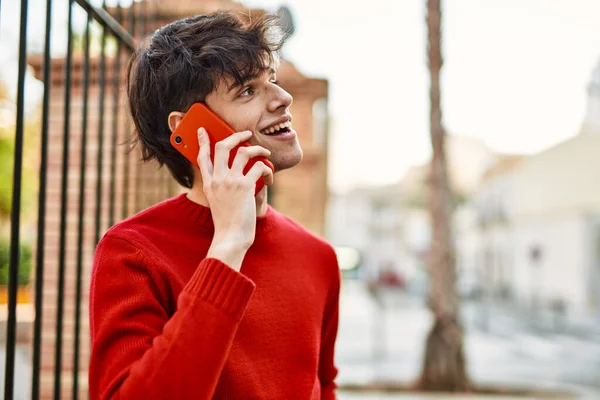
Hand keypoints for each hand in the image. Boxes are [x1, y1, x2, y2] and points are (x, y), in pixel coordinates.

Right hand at [196, 128, 273, 270]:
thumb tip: (231, 175)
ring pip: (243, 151)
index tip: (203, 131)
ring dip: (257, 149)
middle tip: (245, 134)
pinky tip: (270, 178)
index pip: (202, 157)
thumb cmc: (227, 223)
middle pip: (222, 146)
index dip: (203, 141)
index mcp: (209, 183)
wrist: (230, 238)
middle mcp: (217, 179)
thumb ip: (221, 188)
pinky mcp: (245, 186)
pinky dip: (267, 169)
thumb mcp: (217, 203)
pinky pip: (259, 167)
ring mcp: (230, 181)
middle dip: (235, 136)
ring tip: (265, 152)